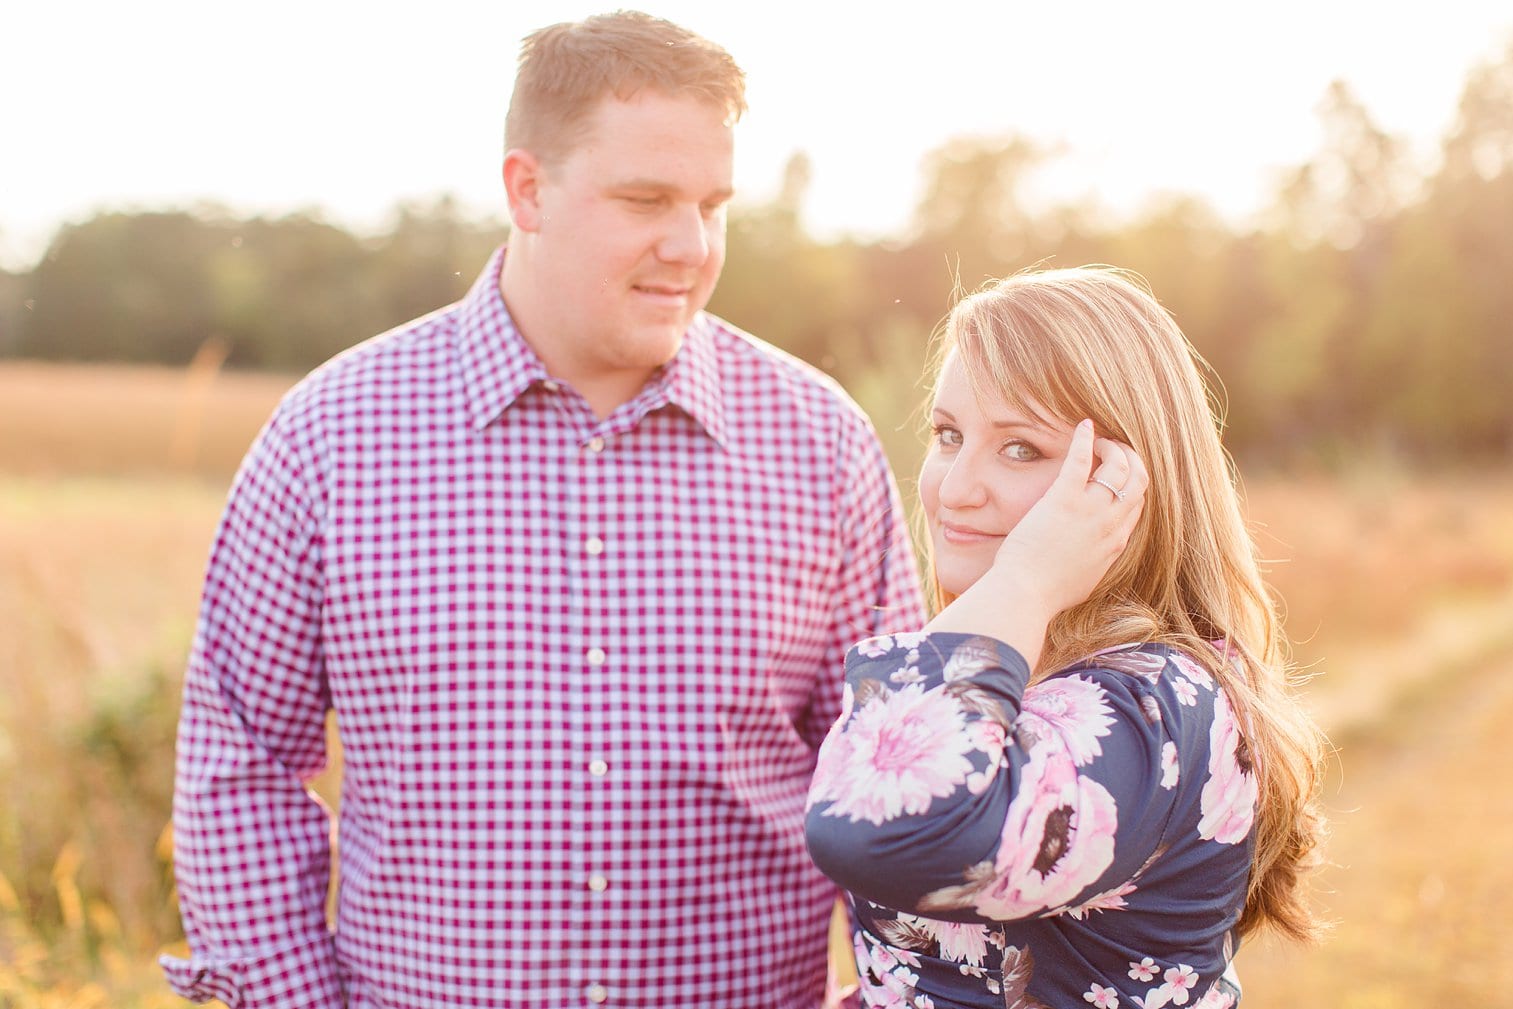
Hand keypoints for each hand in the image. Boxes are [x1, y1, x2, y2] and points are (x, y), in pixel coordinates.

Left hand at [992, 418, 1147, 616]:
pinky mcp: (1064, 499)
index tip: (1118, 473)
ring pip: (1120, 466)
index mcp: (1115, 544)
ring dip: (1113, 447)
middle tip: (1114, 449)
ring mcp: (1090, 511)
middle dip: (1132, 459)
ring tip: (1098, 440)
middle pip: (1138, 481)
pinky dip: (1085, 438)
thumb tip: (1091, 559)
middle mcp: (1110, 524)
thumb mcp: (1084, 581)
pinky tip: (1083, 426)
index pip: (1136, 504)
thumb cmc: (1045, 593)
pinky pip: (1081, 459)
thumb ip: (1094, 563)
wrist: (1025, 594)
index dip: (1131, 484)